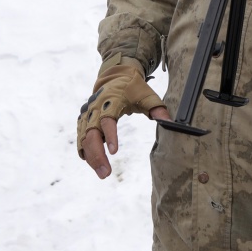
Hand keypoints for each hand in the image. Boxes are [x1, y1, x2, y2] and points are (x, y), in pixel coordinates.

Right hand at [77, 58, 169, 178]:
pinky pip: (81, 138)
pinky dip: (85, 151)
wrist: (115, 76)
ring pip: (84, 139)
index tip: (114, 152)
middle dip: (97, 154)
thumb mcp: (146, 95)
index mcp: (110, 101)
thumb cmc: (132, 87)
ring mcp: (88, 115)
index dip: (110, 136)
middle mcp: (95, 109)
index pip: (107, 120)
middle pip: (91, 133)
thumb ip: (157, 109)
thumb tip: (169, 123)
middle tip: (106, 173)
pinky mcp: (84, 121)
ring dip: (91, 157)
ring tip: (103, 174)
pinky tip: (92, 164)